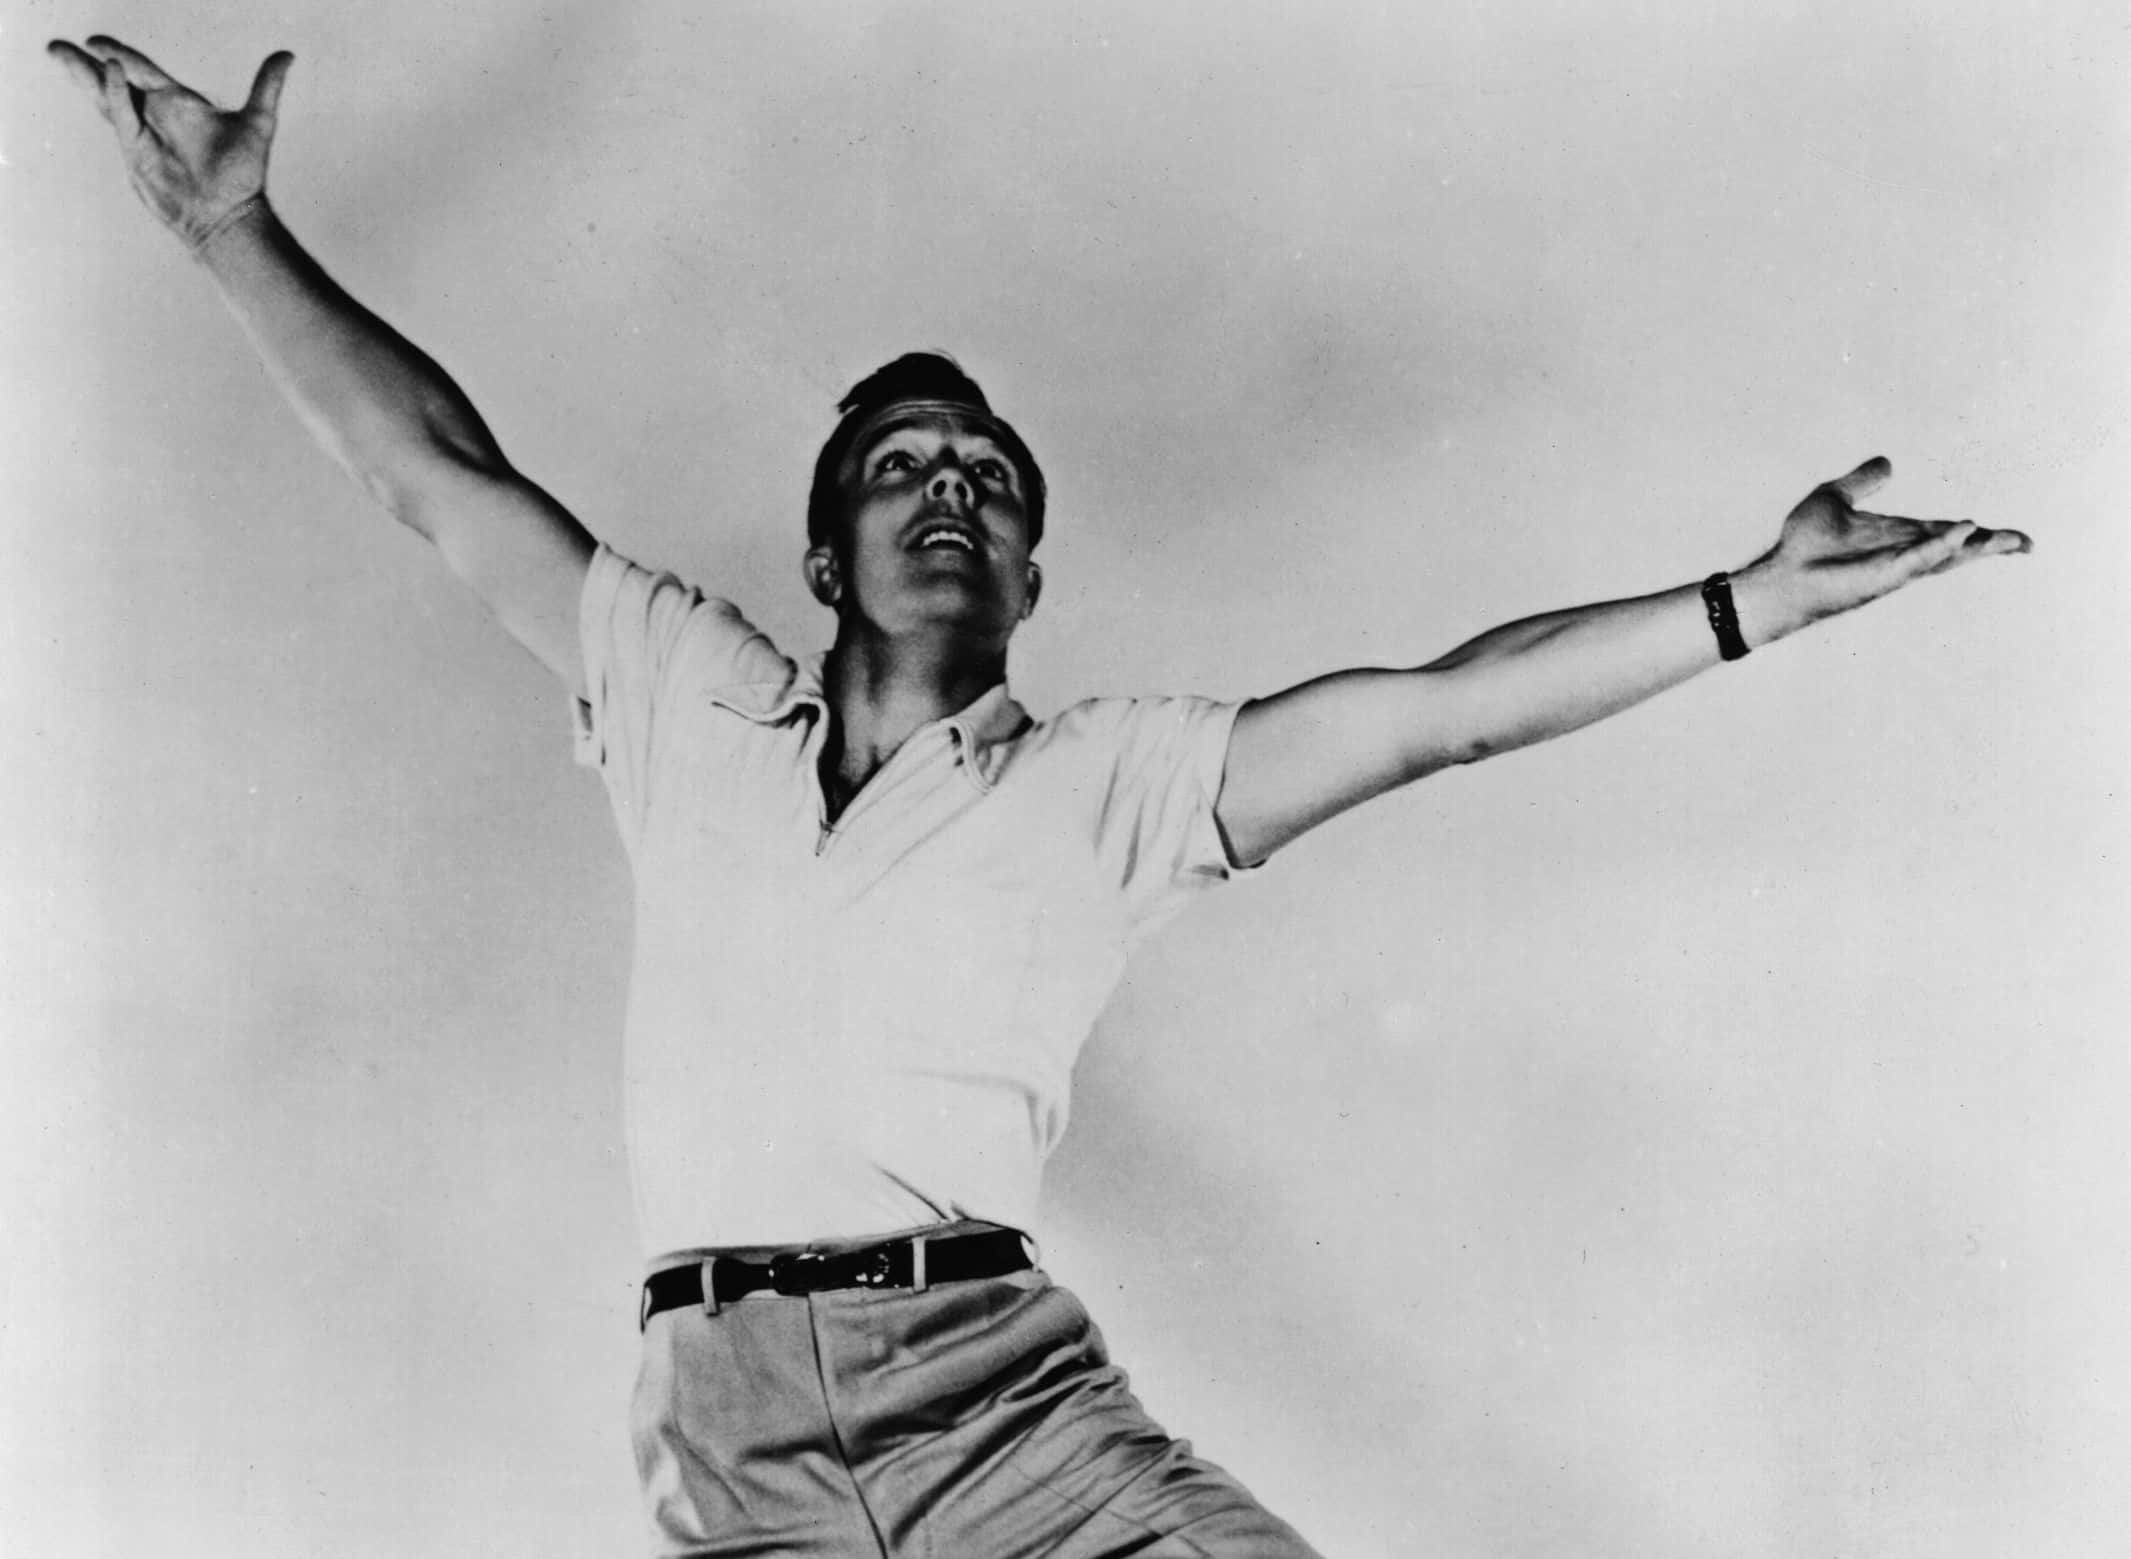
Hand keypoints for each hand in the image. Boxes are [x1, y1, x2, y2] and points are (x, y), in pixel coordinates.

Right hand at [49, 36, 292, 251]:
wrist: (229, 214)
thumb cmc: (243, 175)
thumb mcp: (258, 122)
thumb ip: (266, 86)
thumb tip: (288, 55)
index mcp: (179, 103)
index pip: (143, 70)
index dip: (121, 54)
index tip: (95, 40)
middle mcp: (156, 115)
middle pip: (114, 80)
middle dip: (86, 62)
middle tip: (59, 47)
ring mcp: (143, 135)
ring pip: (107, 97)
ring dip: (83, 76)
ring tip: (58, 53)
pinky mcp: (137, 152)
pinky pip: (123, 116)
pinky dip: (116, 93)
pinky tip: (110, 71)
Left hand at [1736, 457, 2031, 641]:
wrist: (1780, 574)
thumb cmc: (1803, 545)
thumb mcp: (1833, 498)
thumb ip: (1861, 482)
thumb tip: (1887, 462)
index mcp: (1898, 536)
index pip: (1945, 532)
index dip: (1978, 533)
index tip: (2012, 537)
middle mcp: (1903, 553)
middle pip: (1957, 549)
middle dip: (1990, 545)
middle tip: (2024, 543)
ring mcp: (1896, 566)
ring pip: (1946, 556)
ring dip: (1976, 547)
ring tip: (2009, 540)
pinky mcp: (1883, 574)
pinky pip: (1918, 558)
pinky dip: (1941, 545)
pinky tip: (1962, 530)